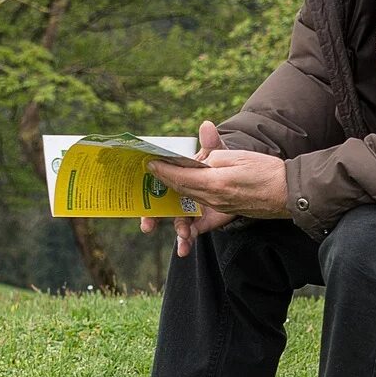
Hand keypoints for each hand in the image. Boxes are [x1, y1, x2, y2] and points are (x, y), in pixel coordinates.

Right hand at [138, 121, 242, 255]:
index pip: (157, 184)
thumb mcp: (216, 152)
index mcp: (178, 176)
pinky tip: (184, 250)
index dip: (146, 192)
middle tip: (147, 226)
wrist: (239, 178)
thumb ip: (211, 143)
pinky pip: (191, 232)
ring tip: (180, 240)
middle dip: (151, 218)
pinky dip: (187, 240)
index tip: (136, 199)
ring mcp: (189, 209)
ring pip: (176, 222)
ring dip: (175, 232)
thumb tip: (207, 126)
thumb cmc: (219, 162)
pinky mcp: (201, 221)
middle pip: (160, 207)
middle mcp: (179, 194)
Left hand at [148, 121, 288, 233]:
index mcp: (216, 182)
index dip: (164, 170)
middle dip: (165, 180)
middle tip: (153, 169)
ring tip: (165, 181)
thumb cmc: (267, 171)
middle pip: (182, 189)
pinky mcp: (226, 211)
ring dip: (176, 191)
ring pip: (190, 200)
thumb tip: (201, 160)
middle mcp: (214, 199)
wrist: (289, 193)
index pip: (182, 177)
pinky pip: (202, 210)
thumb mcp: (239, 156)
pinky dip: (191, 206)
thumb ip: (215, 156)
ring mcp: (220, 207)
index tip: (151, 163)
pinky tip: (185, 205)